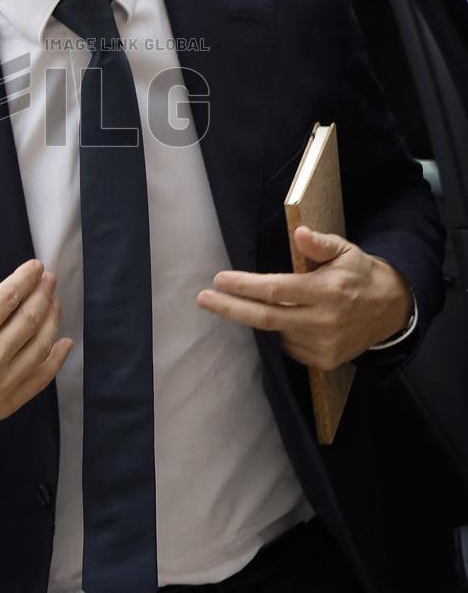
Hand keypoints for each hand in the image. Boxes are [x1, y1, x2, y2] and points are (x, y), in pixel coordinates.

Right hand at [0, 259, 72, 455]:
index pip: (9, 298)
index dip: (26, 278)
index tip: (36, 266)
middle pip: (29, 319)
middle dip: (43, 293)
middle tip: (49, 279)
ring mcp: (0, 385)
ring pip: (40, 347)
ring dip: (52, 320)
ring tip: (55, 302)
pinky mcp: (5, 405)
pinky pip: (40, 380)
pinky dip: (56, 360)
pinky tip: (64, 342)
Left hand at [196, 226, 412, 369]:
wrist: (391, 310)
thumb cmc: (360, 274)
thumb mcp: (346, 251)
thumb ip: (321, 244)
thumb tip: (299, 233)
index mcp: (327, 291)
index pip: (276, 289)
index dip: (244, 286)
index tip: (219, 279)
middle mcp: (324, 321)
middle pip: (266, 318)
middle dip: (230, 308)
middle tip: (204, 299)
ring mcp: (324, 345)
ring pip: (275, 331)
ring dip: (256, 317)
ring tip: (247, 302)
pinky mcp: (324, 361)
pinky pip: (289, 346)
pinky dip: (279, 331)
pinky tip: (281, 318)